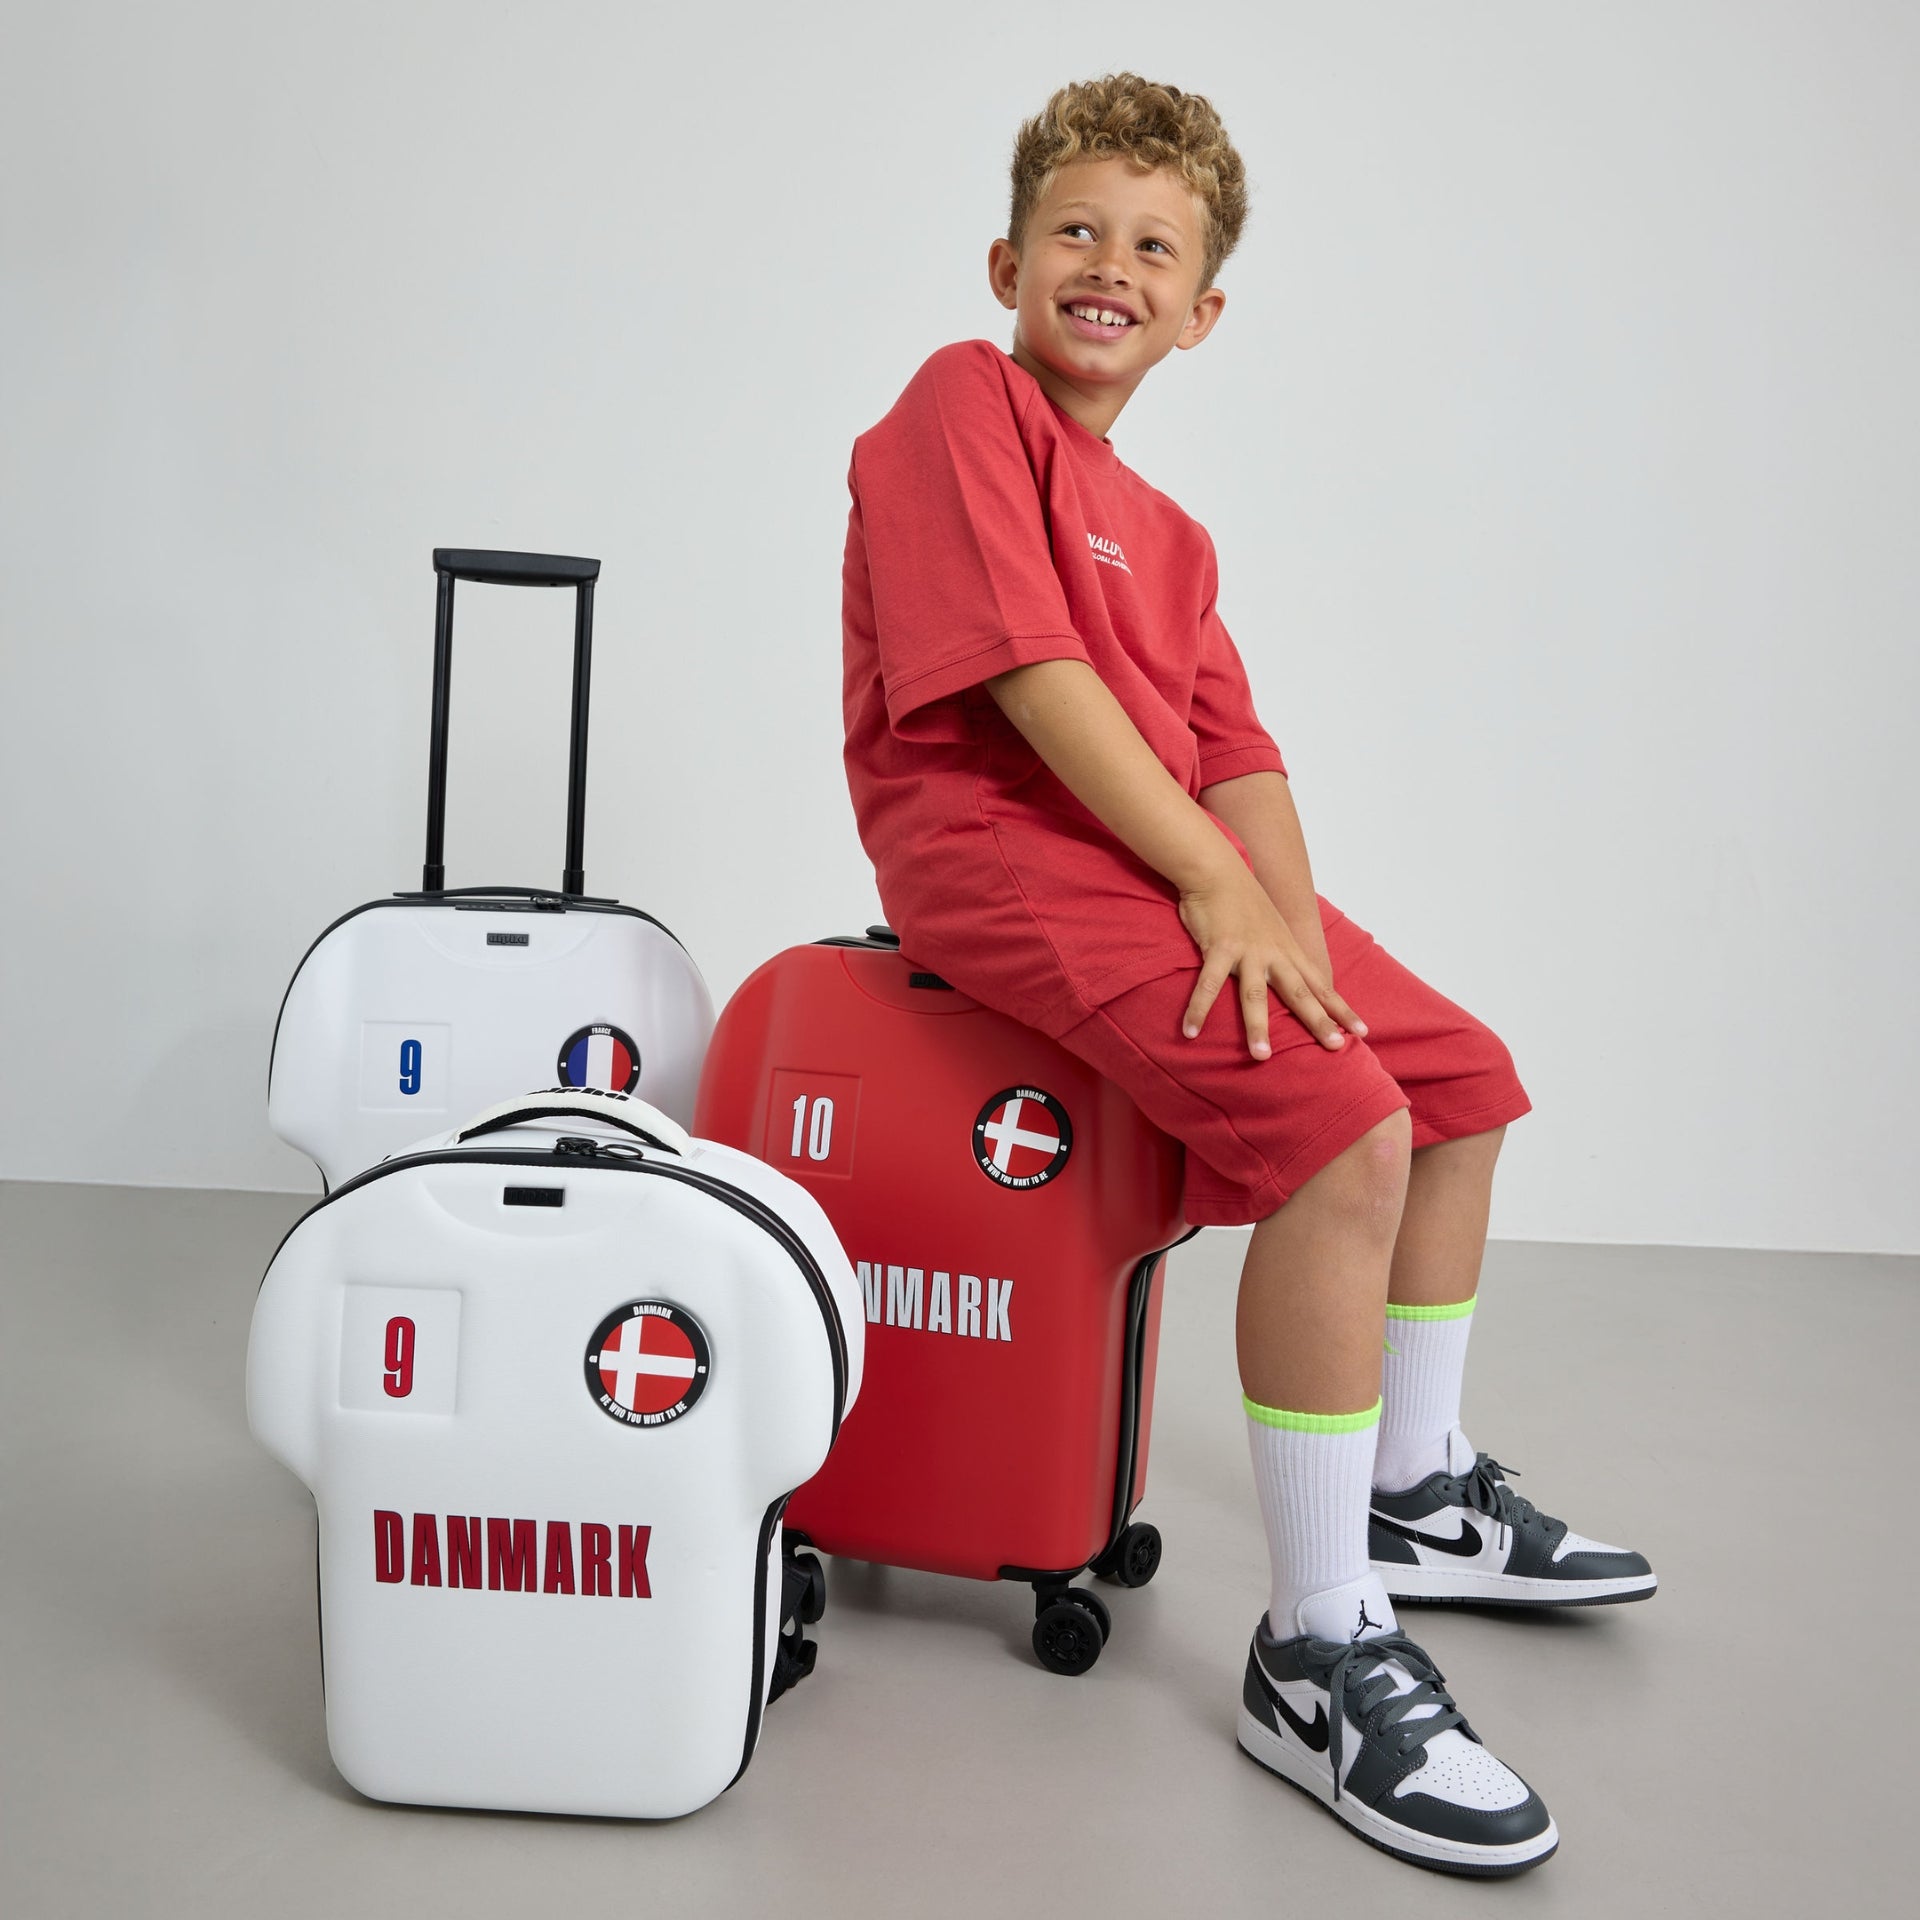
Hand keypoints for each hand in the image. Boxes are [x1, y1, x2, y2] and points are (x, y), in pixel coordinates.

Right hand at [1177, 861, 1368, 1057]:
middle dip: (1318, 1021)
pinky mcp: (1219, 948)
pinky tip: (1190, 1031)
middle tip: (1335, 1047)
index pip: (1321, 985)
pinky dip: (1198, 1009)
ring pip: (1255, 995)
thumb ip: (1280, 952)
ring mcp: (1248, 951)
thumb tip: (1286, 975)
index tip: (1362, 1032)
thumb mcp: (1272, 928)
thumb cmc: (1242, 900)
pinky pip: (1209, 984)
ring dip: (1257, 1027)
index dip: (1341, 1009)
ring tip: (1262, 1057)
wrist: (1218, 869)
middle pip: (1300, 993)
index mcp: (1288, 951)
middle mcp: (1274, 953)